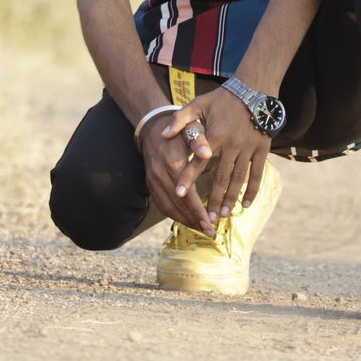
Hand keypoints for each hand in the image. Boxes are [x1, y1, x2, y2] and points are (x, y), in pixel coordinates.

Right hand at [139, 115, 213, 235]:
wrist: (153, 128)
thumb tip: (207, 153)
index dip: (198, 210)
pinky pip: (161, 205)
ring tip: (201, 229)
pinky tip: (187, 220)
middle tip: (210, 232)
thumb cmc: (179, 130)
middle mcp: (159, 175)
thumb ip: (199, 141)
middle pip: (178, 205)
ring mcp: (152, 180)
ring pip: (168, 208)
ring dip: (184, 221)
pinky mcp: (150, 184)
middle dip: (194, 221)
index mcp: (172, 163)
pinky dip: (174, 215)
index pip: (186, 194)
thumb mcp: (191, 129)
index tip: (211, 223)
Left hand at [161, 88, 270, 223]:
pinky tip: (246, 204)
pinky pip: (257, 173)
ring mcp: (248, 148)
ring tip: (225, 214)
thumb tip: (163, 135)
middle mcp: (231, 144)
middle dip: (214, 199)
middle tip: (208, 217)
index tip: (179, 194)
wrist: (254, 89)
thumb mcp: (199, 103)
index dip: (188, 178)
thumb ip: (180, 119)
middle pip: (221, 177)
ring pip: (239, 179)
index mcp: (215, 135)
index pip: (198, 161)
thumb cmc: (223, 98)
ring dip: (232, 198)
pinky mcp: (261, 149)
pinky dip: (252, 190)